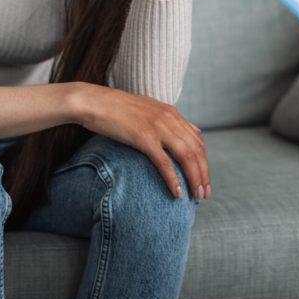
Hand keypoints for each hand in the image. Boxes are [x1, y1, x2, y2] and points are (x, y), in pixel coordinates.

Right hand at [69, 82, 209, 199]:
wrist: (94, 101)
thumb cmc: (116, 108)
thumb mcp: (147, 110)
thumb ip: (165, 121)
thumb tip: (180, 133)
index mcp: (172, 113)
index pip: (198, 140)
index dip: (204, 162)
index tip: (204, 179)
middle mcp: (170, 119)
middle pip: (196, 150)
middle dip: (203, 174)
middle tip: (205, 194)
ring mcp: (158, 128)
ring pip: (186, 157)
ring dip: (194, 179)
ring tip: (196, 197)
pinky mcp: (144, 138)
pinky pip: (165, 163)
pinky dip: (173, 180)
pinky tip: (176, 193)